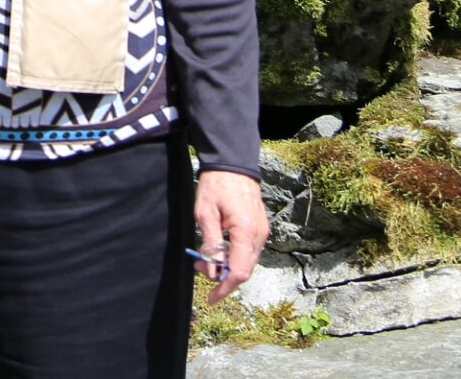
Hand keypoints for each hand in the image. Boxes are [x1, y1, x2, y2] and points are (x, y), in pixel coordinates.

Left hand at [193, 168, 269, 302]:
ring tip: (204, 255)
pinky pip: (248, 250)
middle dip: (222, 276)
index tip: (212, 298)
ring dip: (227, 265)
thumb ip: (210, 244)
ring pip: (246, 261)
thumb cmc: (216, 185)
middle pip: (244, 270)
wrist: (233, 164)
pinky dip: (234, 255)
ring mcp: (261, 232)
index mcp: (246, 232)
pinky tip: (218, 247)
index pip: (239, 271)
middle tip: (199, 266)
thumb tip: (212, 271)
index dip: (225, 288)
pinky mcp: (259, 228)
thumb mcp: (205, 214)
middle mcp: (259, 235)